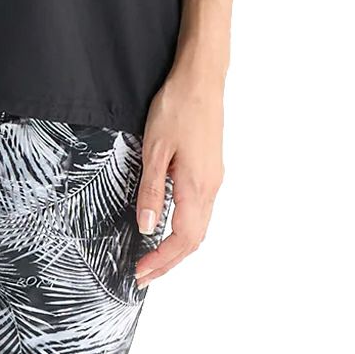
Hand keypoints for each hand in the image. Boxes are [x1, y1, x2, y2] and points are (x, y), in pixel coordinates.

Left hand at [134, 73, 223, 283]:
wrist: (201, 79)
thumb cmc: (178, 107)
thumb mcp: (155, 148)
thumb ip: (151, 190)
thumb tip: (146, 226)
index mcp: (197, 187)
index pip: (182, 239)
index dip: (162, 261)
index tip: (140, 274)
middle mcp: (211, 187)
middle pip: (194, 239)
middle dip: (169, 261)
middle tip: (144, 274)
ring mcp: (214, 177)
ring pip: (200, 225)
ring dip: (178, 245)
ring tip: (154, 255)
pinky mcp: (211, 167)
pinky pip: (201, 208)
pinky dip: (185, 225)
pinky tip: (170, 221)